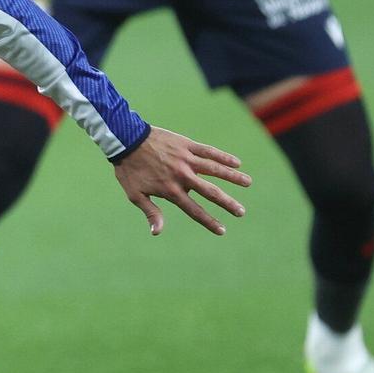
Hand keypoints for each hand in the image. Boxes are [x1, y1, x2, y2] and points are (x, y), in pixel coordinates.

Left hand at [112, 127, 250, 235]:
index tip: (222, 230)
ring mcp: (186, 159)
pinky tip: (237, 162)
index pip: (194, 210)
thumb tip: (157, 232)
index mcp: (170, 190)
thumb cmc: (129, 170)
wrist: (125, 140)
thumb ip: (151, 212)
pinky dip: (223, 157)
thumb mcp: (135, 194)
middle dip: (227, 203)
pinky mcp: (186, 145)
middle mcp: (182, 176)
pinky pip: (209, 151)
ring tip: (248, 183)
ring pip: (215, 169)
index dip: (209, 221)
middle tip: (241, 212)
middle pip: (210, 192)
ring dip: (233, 177)